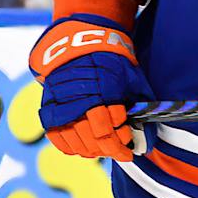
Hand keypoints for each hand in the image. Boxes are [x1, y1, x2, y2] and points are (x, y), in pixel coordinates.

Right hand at [33, 16, 153, 162]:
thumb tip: (148, 132)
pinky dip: (70, 147)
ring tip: (103, 151)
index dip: (124, 142)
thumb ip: (139, 103)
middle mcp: (82, 98)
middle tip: (121, 154)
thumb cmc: (110, 61)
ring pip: (77, 141)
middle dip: (112, 150)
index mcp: (105, 89)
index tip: (130, 148)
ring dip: (93, 151)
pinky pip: (57, 136)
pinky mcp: (49, 107)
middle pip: (96, 138)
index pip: (114, 127)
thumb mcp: (131, 76)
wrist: (78, 43)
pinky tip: (83, 148)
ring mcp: (63, 104)